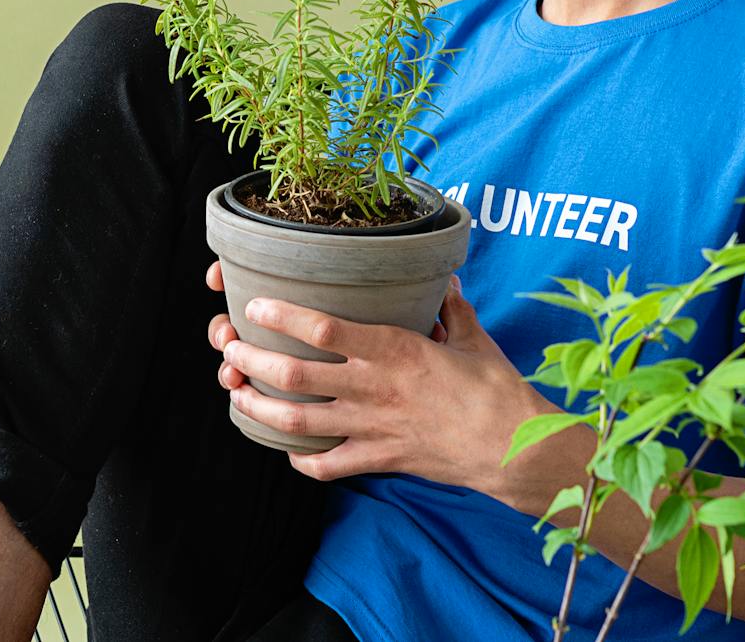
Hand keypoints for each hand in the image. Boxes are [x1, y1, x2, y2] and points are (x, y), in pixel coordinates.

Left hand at [203, 260, 557, 492]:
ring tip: (238, 394)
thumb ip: (452, 307)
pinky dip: (303, 459)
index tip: (255, 305)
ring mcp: (373, 427)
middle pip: (296, 375)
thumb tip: (446, 279)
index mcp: (397, 349)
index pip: (325, 329)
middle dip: (254, 361)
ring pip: (299, 421)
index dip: (283, 316)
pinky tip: (289, 450)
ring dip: (260, 408)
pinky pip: (329, 465)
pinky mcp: (380, 459)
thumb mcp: (474, 338)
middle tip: (229, 348)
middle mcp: (376, 388)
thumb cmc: (497, 389)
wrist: (515, 448)